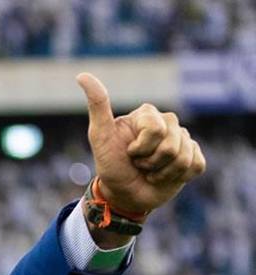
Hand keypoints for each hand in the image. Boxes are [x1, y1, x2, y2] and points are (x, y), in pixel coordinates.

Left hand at [77, 72, 205, 215]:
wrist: (123, 195)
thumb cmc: (110, 165)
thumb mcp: (99, 137)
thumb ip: (97, 106)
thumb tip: (82, 75)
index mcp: (148, 114)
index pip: (156, 130)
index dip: (141, 149)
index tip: (128, 153)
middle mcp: (168, 122)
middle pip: (171, 145)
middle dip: (151, 162)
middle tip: (139, 165)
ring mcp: (183, 140)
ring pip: (184, 158)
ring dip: (162, 172)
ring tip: (150, 172)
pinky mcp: (194, 157)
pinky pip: (196, 165)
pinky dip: (178, 177)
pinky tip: (165, 176)